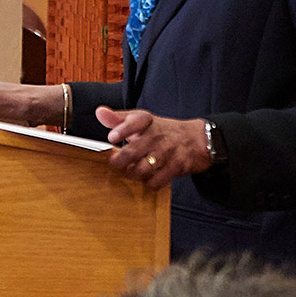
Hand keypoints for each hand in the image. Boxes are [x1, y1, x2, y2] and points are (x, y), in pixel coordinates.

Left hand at [97, 107, 212, 189]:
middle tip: (116, 164)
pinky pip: (157, 181)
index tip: (112, 137)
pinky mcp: (176, 166)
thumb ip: (118, 119)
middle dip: (119, 162)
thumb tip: (99, 112)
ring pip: (143, 169)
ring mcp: (167, 152)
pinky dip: (149, 184)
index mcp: (146, 122)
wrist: (196, 139)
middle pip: (133, 151)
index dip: (122, 129)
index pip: (135, 121)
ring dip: (133, 174)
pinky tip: (148, 179)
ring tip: (133, 171)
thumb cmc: (161, 132)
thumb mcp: (141, 120)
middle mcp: (157, 136)